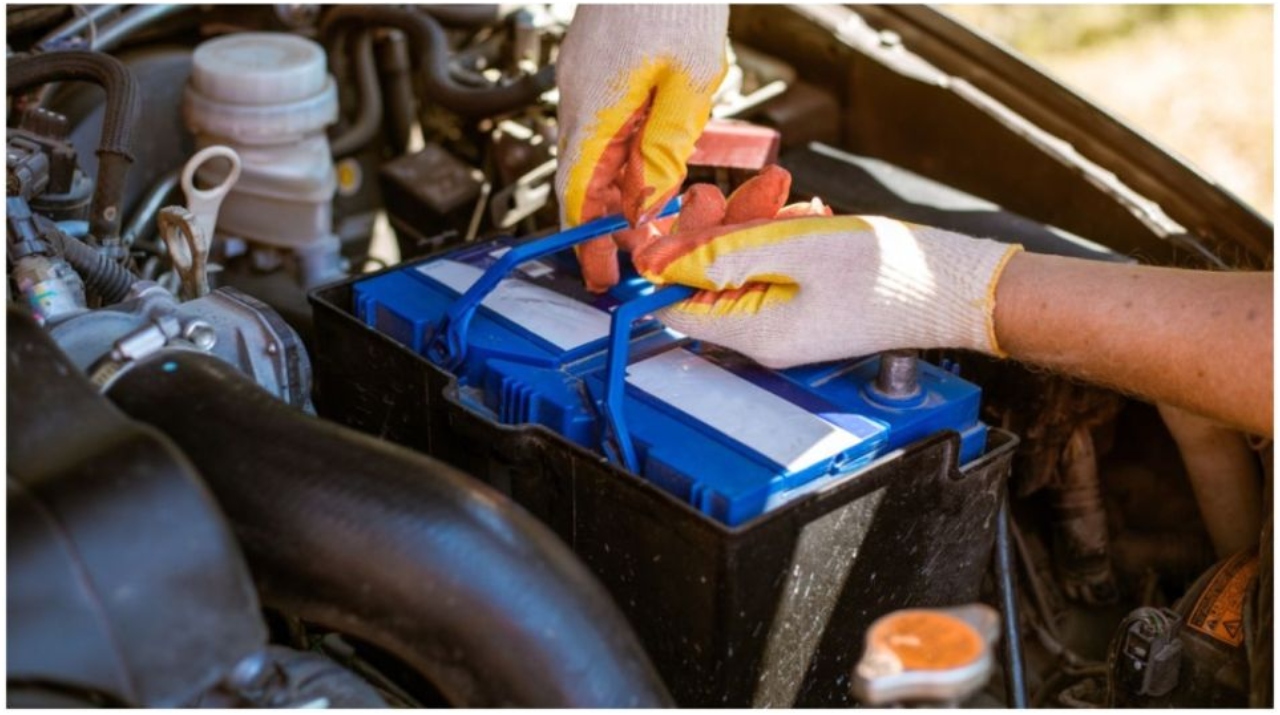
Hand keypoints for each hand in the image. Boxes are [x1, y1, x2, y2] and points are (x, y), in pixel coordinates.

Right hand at [555, 5, 728, 291]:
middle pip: (581, 178)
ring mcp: (581, 80)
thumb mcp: (691, 83)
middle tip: (630, 257)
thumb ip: (668, 147)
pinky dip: (622, 153)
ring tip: (651, 215)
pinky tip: (652, 163)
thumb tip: (651, 200)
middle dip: (604, 221)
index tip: (600, 270)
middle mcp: (576, 97)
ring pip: (592, 153)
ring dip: (618, 188)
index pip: (578, 190)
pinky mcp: (593, 69)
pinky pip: (601, 125)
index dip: (588, 236)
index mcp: (596, 106)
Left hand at [633, 166, 1023, 367]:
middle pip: (707, 281)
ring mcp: (787, 320)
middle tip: (718, 190)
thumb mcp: (795, 247)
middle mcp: (764, 335)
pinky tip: (804, 212)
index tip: (655, 221)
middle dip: (710, 229)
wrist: (955, 286)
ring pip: (742, 265)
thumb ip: (723, 254)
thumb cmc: (888, 273)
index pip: (676, 305)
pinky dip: (780, 234)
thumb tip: (662, 260)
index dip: (661, 262)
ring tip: (778, 191)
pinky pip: (775, 266)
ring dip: (751, 223)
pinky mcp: (808, 304)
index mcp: (755, 331)